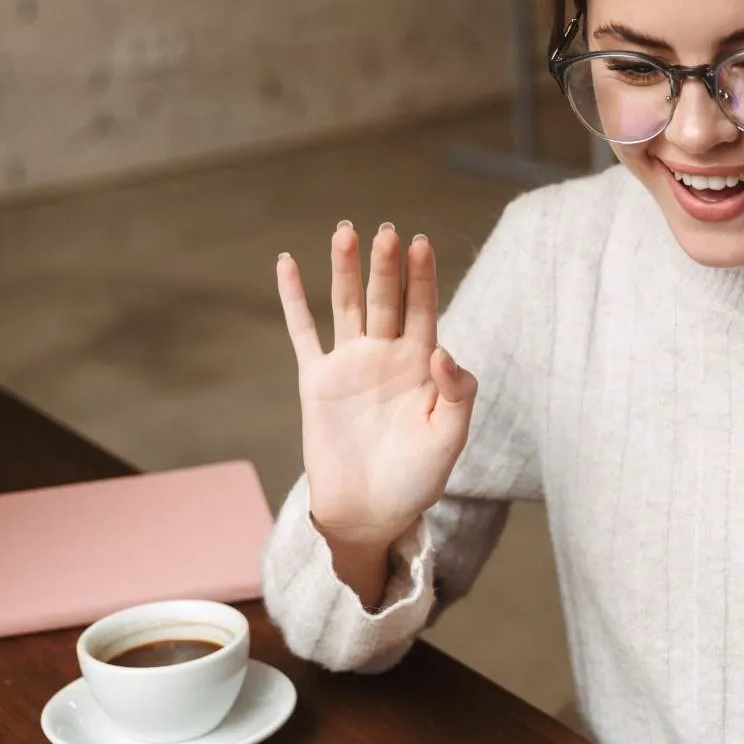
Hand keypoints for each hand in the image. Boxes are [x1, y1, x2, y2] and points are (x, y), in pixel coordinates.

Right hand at [275, 223, 476, 593]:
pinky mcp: (317, 380)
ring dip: (344, 270)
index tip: (421, 243)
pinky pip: (303, 332)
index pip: (423, 309)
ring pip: (346, 305)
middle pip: (386, 299)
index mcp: (422, 364)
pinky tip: (286, 264)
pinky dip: (293, 298)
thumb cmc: (417, 478)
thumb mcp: (449, 439)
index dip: (422, 277)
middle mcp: (386, 355)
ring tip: (345, 231)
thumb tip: (442, 350)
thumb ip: (456, 394)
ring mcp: (350, 364)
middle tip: (385, 232)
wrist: (370, 512)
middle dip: (385, 266)